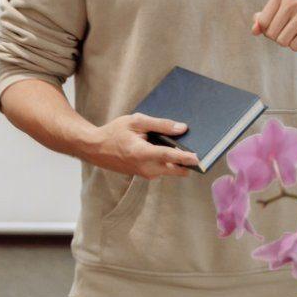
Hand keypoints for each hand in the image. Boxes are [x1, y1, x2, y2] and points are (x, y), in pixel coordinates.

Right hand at [82, 113, 198, 178]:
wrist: (95, 148)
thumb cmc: (115, 132)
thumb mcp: (136, 122)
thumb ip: (160, 124)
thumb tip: (182, 128)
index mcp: (141, 153)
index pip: (169, 156)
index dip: (185, 157)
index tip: (200, 158)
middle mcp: (145, 167)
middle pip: (175, 169)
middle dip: (188, 162)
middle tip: (201, 152)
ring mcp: (145, 173)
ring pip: (170, 170)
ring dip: (179, 162)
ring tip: (186, 146)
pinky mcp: (145, 175)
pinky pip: (163, 169)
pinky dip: (170, 162)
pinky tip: (170, 148)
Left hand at [252, 0, 296, 50]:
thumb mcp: (285, 12)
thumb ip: (265, 19)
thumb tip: (254, 30)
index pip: (262, 23)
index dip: (272, 30)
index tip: (287, 23)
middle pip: (271, 34)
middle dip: (282, 37)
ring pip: (282, 42)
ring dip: (292, 42)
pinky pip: (296, 46)